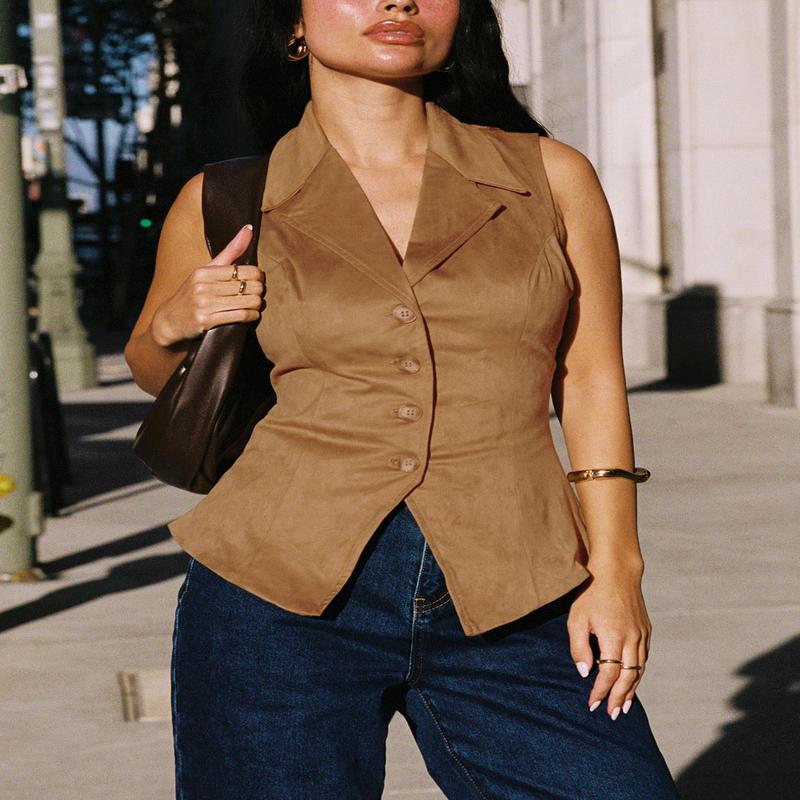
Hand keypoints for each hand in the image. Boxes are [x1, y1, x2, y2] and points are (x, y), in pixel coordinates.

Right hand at [151, 224, 264, 346]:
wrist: (169, 320)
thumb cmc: (192, 293)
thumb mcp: (207, 270)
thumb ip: (230, 251)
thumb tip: (249, 228)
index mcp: (205, 271)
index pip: (246, 270)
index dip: (258, 276)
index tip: (258, 280)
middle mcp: (204, 286)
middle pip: (249, 286)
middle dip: (259, 291)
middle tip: (258, 294)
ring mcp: (204, 304)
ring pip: (247, 302)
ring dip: (257, 305)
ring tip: (256, 305)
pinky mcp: (206, 321)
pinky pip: (240, 316)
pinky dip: (251, 316)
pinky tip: (252, 315)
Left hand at [566, 564, 650, 718]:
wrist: (616, 570)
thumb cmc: (591, 592)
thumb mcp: (576, 618)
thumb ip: (578, 647)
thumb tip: (584, 671)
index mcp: (614, 637)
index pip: (608, 674)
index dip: (600, 691)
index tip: (592, 704)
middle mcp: (632, 638)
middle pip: (628, 677)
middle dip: (619, 698)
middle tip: (612, 715)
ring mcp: (642, 634)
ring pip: (639, 669)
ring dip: (632, 690)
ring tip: (624, 706)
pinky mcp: (646, 629)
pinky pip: (644, 658)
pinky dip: (638, 673)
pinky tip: (632, 681)